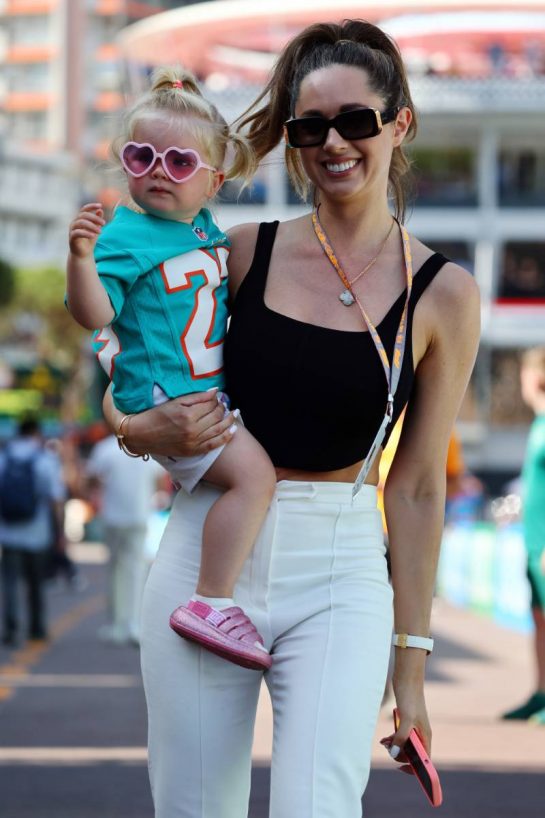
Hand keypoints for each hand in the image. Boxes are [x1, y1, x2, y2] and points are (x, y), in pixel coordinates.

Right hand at [69, 203, 104, 258]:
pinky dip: (86, 233)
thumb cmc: (89, 241)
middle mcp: (74, 222)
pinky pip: (77, 232)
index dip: (91, 206)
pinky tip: (93, 236)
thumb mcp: (95, 229)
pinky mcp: (71, 237)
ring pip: (81, 223)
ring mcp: (72, 229)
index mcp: (80, 219)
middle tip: (104, 224)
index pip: (84, 209)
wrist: (83, 254)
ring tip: (100, 232)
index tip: (100, 205)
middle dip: (95, 218)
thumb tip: (100, 210)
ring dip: (92, 226)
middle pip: (84, 215)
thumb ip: (97, 220)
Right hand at [105, 387, 237, 456]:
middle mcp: (192, 430)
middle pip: (216, 416)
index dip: (216, 399)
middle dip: (223, 408)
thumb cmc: (156, 415)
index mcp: (187, 415)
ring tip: (234, 413)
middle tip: (224, 404)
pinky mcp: (192, 451)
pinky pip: (214, 445)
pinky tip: (233, 430)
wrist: (142, 435)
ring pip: (219, 430)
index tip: (216, 397)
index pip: (210, 405)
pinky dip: (226, 437)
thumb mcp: (175, 402)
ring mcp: (193, 442)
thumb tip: (215, 391)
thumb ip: (196, 397)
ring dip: (229, 421)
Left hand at [380, 661, 430, 771]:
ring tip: (383, 742)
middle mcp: (421, 733)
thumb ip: (401, 738)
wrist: (406, 678)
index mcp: (426, 736)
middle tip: (388, 749)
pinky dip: (392, 739)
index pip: (425, 760)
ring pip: (404, 745)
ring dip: (394, 747)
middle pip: (413, 754)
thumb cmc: (410, 697)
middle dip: (399, 754)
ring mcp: (413, 727)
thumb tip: (394, 754)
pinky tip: (384, 739)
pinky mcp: (406, 721)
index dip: (415, 768)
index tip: (400, 768)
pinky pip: (400, 736)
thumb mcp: (406, 719)